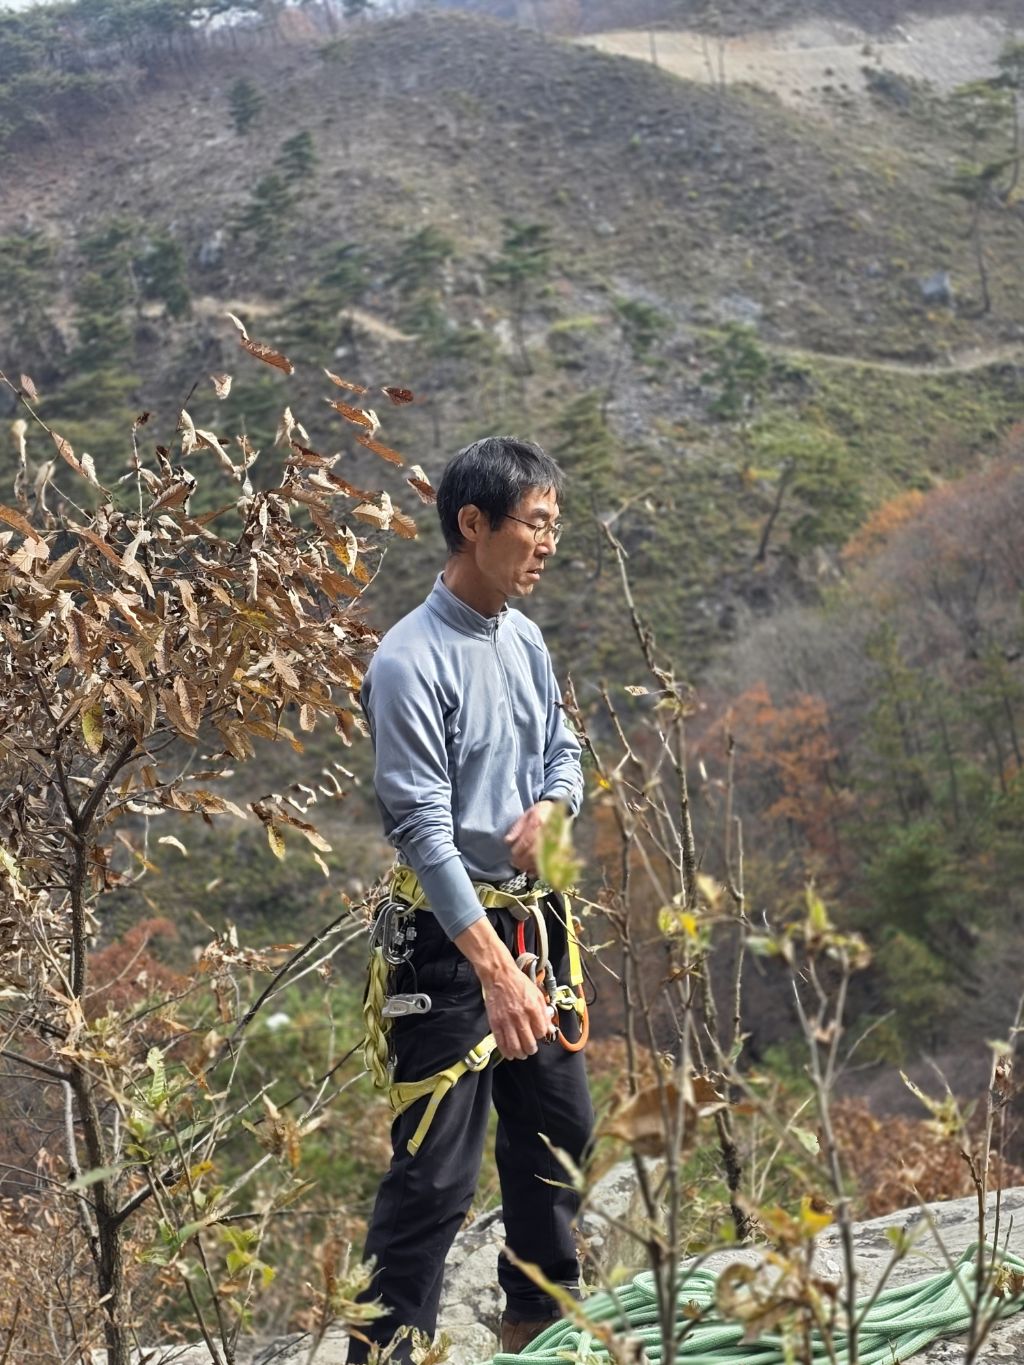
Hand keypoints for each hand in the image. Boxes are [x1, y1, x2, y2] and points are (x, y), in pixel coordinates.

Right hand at [454, 916, 552, 1058]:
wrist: (499, 975)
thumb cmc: (519, 983)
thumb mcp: (537, 994)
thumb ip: (544, 1011)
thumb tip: (549, 1027)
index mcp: (533, 1008)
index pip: (541, 1031)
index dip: (541, 1035)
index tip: (538, 1034)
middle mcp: (520, 1016)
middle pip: (529, 1043)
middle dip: (531, 1049)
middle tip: (531, 1049)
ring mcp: (507, 1021)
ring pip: (515, 1046)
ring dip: (520, 1053)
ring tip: (522, 1053)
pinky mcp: (495, 1023)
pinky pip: (501, 1043)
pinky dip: (506, 1052)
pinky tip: (510, 1053)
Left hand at [504, 800, 557, 876]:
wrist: (564, 811)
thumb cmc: (543, 812)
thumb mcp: (527, 814)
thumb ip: (517, 828)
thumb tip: (508, 841)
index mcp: (538, 822)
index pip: (526, 841)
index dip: (518, 850)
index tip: (512, 854)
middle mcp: (548, 833)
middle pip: (533, 852)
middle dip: (522, 860)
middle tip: (515, 863)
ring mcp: (557, 842)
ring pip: (542, 859)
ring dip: (530, 866)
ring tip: (522, 867)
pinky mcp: (562, 850)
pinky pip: (551, 863)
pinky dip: (541, 869)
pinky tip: (533, 872)